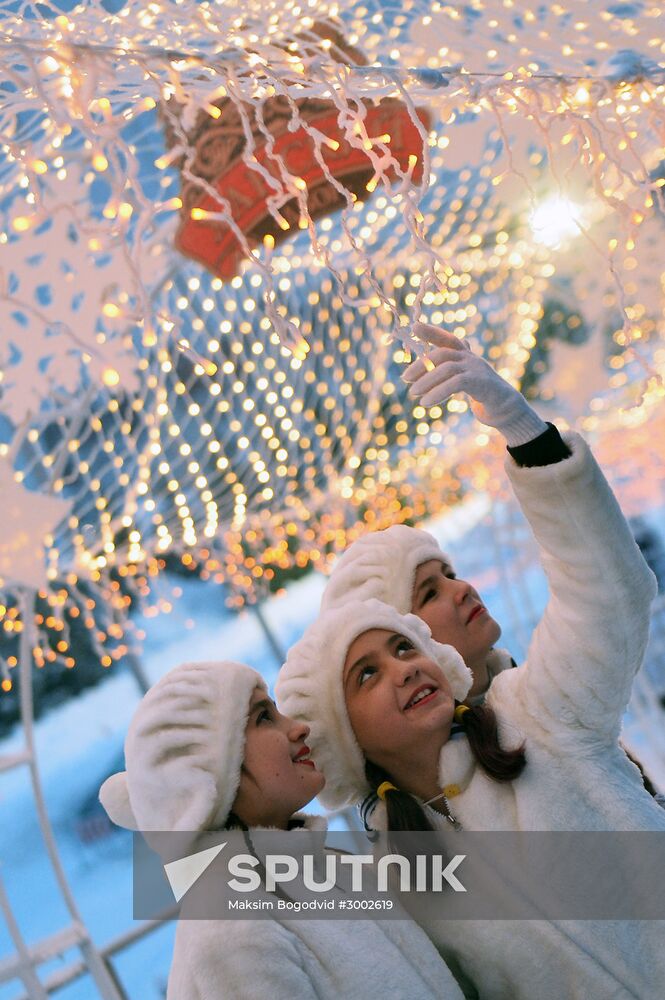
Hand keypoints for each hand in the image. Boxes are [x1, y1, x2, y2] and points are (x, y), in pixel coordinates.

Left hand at [402, 323, 547, 446]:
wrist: (506, 410)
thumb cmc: (483, 393)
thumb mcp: (466, 377)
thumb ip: (453, 366)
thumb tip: (440, 355)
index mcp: (466, 356)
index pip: (448, 339)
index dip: (432, 332)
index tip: (414, 326)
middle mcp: (472, 358)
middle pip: (443, 353)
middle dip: (421, 364)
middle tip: (405, 378)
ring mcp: (478, 369)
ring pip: (447, 368)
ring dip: (426, 381)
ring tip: (413, 394)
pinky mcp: (482, 383)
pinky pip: (456, 383)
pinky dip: (438, 392)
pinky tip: (426, 403)